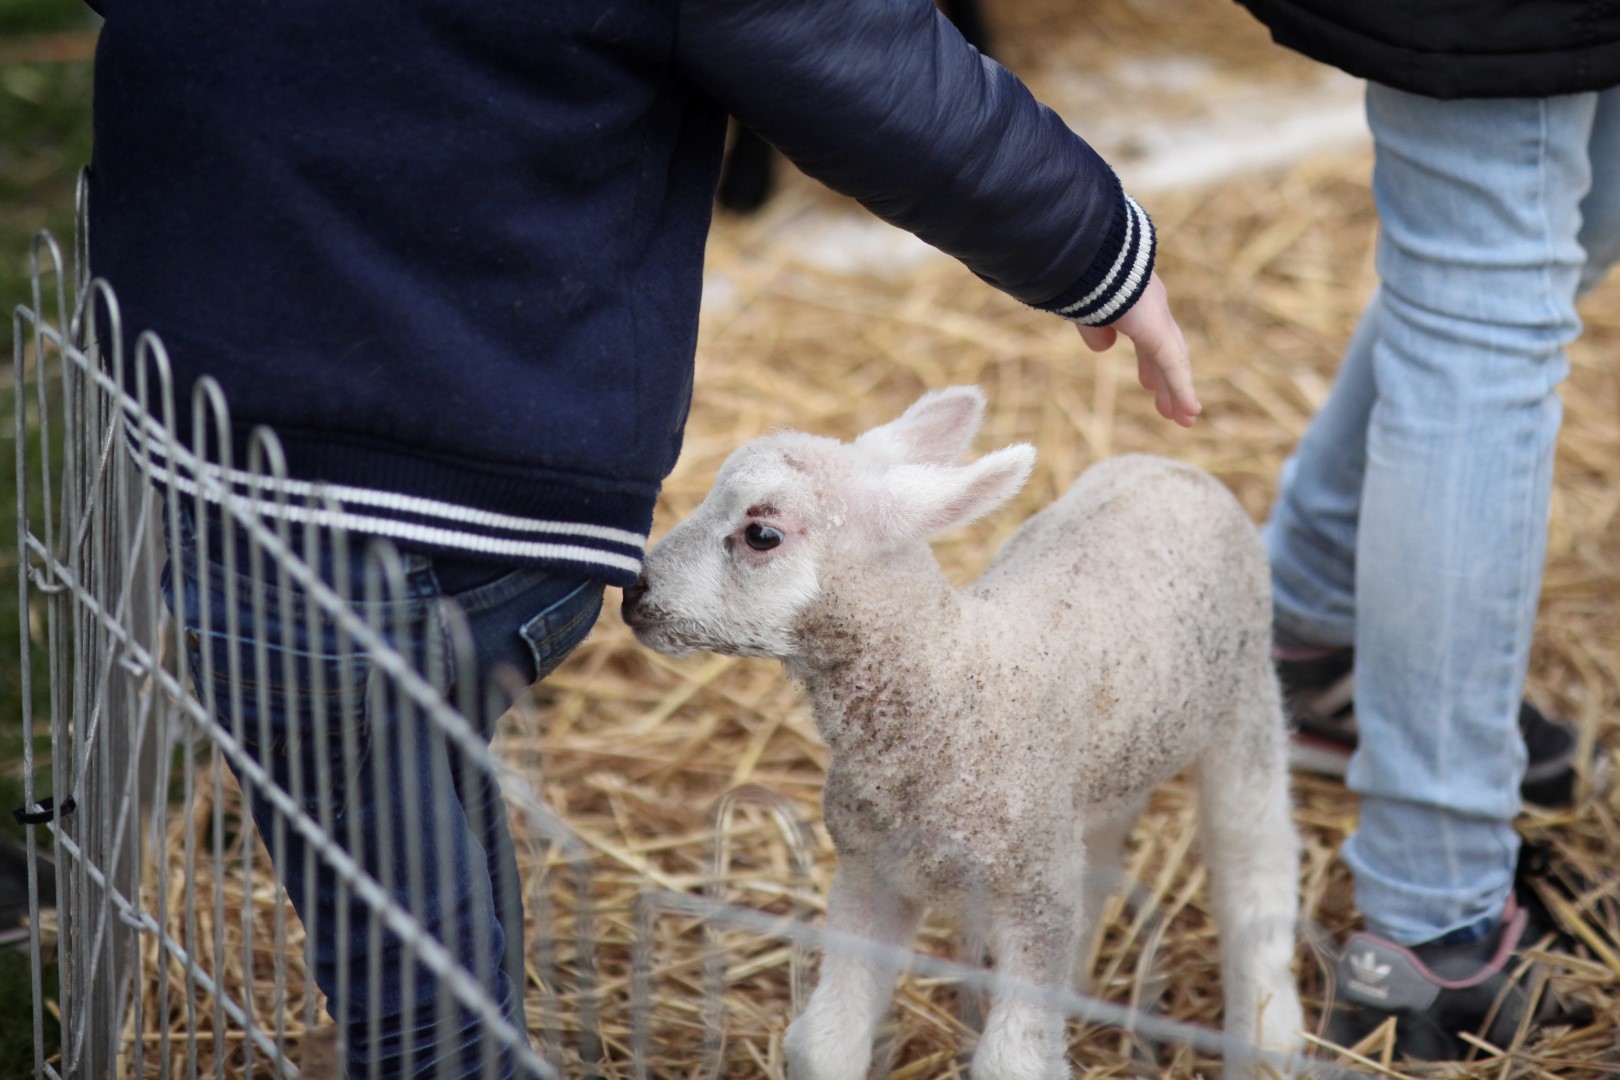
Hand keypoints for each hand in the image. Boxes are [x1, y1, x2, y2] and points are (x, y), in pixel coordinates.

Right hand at [1075, 272, 1200, 426]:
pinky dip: (1182, 390)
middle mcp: (1153, 309)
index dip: (1151, 365)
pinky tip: (1191, 412)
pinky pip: (1172, 365)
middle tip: (1176, 409)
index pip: (1150, 340)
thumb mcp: (1084, 310)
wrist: (1082, 259)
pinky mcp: (1157, 329)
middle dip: (1169, 383)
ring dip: (1180, 393)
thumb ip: (1094, 329)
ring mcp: (1158, 317)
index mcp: (1135, 303)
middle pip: (1167, 355)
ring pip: (1174, 363)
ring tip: (1186, 419)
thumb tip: (1104, 347)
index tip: (1149, 385)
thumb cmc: (1078, 277)